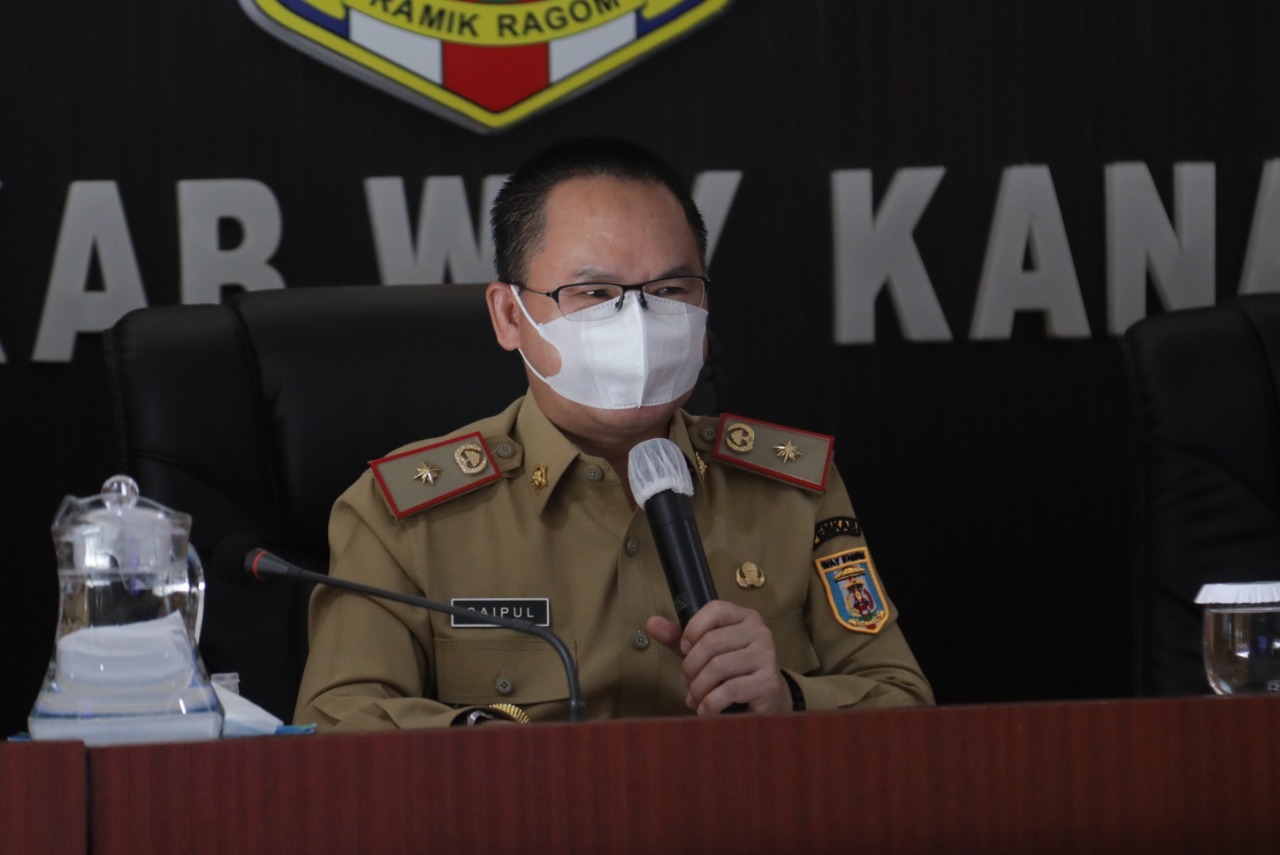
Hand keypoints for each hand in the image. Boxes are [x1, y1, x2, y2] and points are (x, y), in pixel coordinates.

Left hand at [646, 601, 791, 714]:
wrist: (767, 699)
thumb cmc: (732, 671)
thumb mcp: (704, 651)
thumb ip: (678, 637)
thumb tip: (651, 623)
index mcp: (744, 617)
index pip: (714, 610)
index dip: (692, 630)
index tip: (684, 650)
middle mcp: (759, 632)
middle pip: (711, 642)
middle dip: (691, 666)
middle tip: (687, 682)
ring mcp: (767, 656)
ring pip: (718, 667)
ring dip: (699, 687)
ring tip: (695, 698)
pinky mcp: (768, 682)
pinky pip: (730, 690)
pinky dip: (710, 703)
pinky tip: (705, 709)